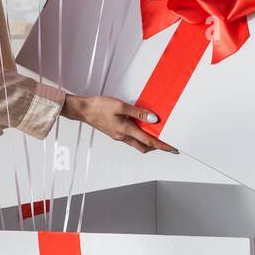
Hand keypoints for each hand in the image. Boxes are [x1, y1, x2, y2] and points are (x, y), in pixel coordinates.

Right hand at [61, 94, 178, 154]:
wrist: (83, 110)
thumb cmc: (99, 106)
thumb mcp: (121, 106)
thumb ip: (138, 113)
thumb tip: (153, 119)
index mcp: (126, 131)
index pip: (149, 141)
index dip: (162, 145)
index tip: (172, 148)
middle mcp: (123, 136)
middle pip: (144, 147)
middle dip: (156, 147)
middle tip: (166, 143)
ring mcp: (118, 136)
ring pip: (137, 143)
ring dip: (147, 142)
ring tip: (156, 134)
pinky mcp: (114, 132)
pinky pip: (130, 138)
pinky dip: (138, 136)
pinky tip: (140, 127)